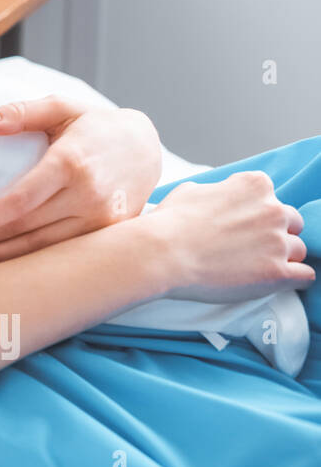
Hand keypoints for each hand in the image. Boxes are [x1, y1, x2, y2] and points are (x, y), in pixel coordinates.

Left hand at [0, 96, 161, 267]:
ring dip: (6, 261)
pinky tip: (8, 268)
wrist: (147, 146)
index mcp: (70, 163)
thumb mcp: (61, 108)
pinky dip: (35, 263)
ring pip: (46, 248)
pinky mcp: (109, 234)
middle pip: (29, 229)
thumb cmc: (96, 126)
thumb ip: (21, 113)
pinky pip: (66, 253)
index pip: (21, 200)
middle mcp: (88, 195)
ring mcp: (102, 219)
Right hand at [146, 171, 312, 300]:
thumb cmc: (169, 222)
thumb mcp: (190, 190)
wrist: (160, 254)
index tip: (239, 225)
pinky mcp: (278, 273)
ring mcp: (278, 242)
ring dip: (280, 258)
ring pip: (298, 250)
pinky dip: (292, 279)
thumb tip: (219, 196)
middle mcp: (273, 210)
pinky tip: (272, 281)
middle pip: (291, 223)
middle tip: (247, 248)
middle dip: (274, 234)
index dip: (255, 214)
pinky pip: (306, 276)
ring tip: (251, 267)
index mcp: (255, 185)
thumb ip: (218, 191)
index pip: (271, 198)